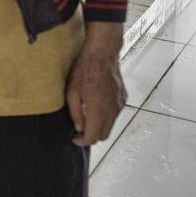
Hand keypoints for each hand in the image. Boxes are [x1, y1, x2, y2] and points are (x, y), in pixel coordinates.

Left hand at [66, 22, 125, 146]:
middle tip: (79, 130)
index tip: (75, 138)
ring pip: (110, 125)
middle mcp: (112, 111)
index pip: (93, 137)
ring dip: (99, 126)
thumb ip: (76, 112)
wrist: (102, 55)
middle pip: (103, 135)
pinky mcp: (123, 98)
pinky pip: (115, 114)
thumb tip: (79, 127)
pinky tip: (96, 106)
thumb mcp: (72, 92)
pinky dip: (106, 116)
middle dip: (91, 136)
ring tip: (86, 118)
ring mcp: (120, 105)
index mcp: (98, 111)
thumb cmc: (84, 71)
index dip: (82, 141)